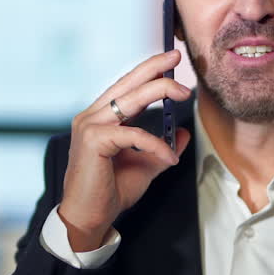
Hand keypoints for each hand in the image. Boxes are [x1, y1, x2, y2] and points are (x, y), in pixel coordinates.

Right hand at [58, 50, 192, 251]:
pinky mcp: (94, 140)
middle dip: (154, 67)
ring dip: (160, 92)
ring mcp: (89, 126)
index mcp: (99, 118)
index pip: (126, 87)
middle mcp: (91, 116)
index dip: (148, 71)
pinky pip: (134, 134)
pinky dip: (156, 144)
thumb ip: (161, 147)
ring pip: (131, 99)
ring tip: (184, 94)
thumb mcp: (145, 165)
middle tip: (177, 56)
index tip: (170, 61)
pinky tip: (170, 159)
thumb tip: (183, 133)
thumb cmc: (110, 192)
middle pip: (127, 83)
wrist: (89, 218)